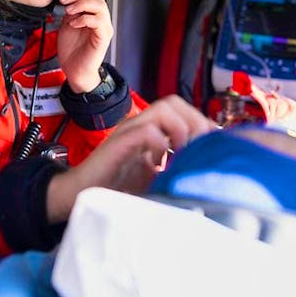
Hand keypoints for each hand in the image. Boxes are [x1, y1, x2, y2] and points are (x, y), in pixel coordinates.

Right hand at [46, 96, 215, 222]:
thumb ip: (175, 167)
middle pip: (174, 101)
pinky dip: (160, 144)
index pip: (181, 109)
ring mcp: (129, 131)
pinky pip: (147, 131)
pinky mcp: (119, 144)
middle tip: (201, 147)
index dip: (201, 122)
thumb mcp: (154, 176)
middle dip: (195, 121)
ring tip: (184, 152)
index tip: (214, 144)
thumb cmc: (115, 187)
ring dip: (181, 128)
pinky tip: (160, 164)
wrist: (81, 195)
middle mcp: (139, 125)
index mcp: (150, 130)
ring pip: (163, 108)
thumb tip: (204, 171)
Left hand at [57, 0, 111, 92]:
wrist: (74, 71)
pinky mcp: (103, 36)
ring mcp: (104, 27)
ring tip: (68, 11)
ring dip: (81, 3)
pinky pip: (97, 20)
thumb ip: (69, 10)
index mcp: (91, 13)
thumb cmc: (71, 50)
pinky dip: (84, 18)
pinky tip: (74, 23)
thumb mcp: (66, 24)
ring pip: (99, 5)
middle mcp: (101, 18)